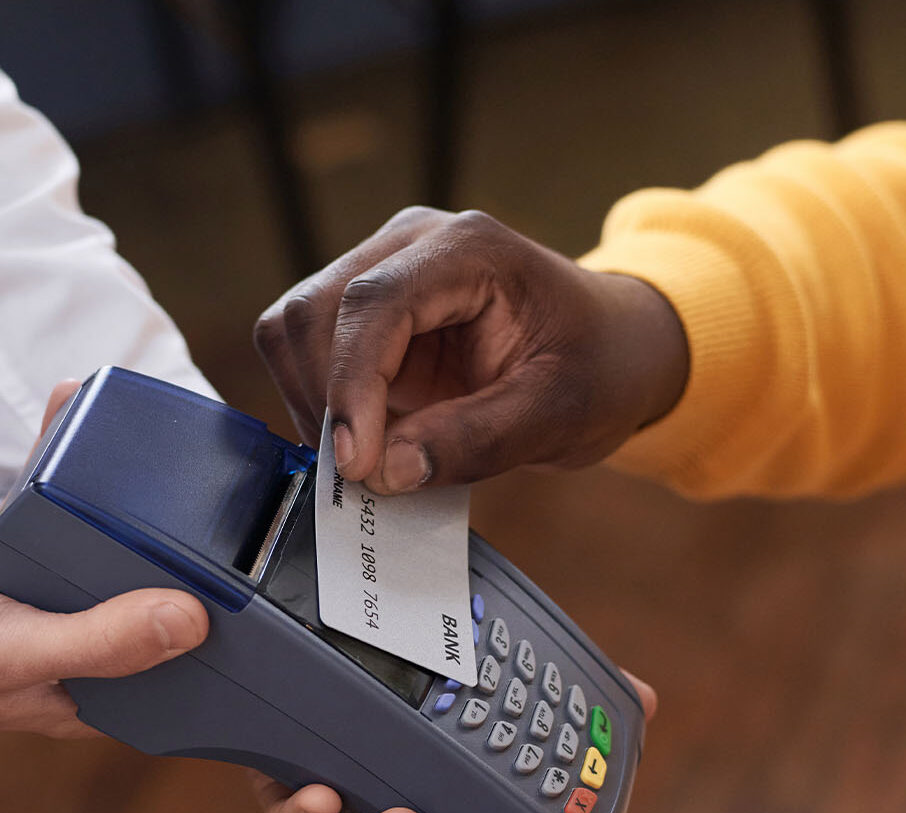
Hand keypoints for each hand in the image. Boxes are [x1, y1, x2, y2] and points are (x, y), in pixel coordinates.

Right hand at [0, 381, 209, 753]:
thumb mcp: (15, 654)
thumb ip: (102, 640)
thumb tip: (196, 620)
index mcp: (91, 692)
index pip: (180, 668)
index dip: (228, 638)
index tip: (269, 585)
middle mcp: (74, 642)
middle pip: (152, 591)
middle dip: (191, 547)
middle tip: (233, 488)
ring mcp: (38, 590)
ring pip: (105, 536)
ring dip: (131, 491)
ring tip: (165, 438)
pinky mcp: (0, 547)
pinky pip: (48, 497)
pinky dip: (62, 456)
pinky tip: (78, 410)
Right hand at [254, 207, 688, 493]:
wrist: (613, 349)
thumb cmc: (599, 367)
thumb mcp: (560, 413)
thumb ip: (477, 440)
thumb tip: (385, 472)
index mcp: (468, 248)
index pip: (373, 303)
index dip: (352, 386)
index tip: (356, 464)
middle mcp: (411, 245)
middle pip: (312, 311)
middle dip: (325, 401)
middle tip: (364, 475)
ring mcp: (381, 273)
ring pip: (292, 331)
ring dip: (315, 405)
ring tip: (368, 460)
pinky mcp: (366, 314)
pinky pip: (309, 356)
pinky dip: (323, 407)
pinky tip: (367, 441)